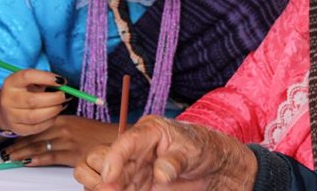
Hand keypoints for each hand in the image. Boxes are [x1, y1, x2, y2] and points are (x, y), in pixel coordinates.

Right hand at [0, 68, 70, 143]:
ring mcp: (11, 116)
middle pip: (32, 100)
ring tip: (61, 105)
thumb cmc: (25, 91)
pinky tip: (55, 114)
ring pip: (35, 117)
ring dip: (53, 111)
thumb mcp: (30, 81)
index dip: (46, 77)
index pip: (27, 76)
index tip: (61, 80)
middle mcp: (8, 99)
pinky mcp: (17, 129)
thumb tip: (63, 84)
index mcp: (11, 82)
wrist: (6, 108)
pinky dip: (49, 121)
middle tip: (65, 96)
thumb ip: (45, 80)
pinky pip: (36, 128)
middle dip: (54, 98)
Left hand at [2, 115, 117, 166]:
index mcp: (63, 119)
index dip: (22, 133)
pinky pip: (51, 157)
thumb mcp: (77, 123)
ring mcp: (67, 142)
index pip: (37, 125)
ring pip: (39, 147)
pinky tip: (27, 162)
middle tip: (4, 152)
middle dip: (18, 145)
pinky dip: (37, 160)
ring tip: (10, 158)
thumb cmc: (95, 133)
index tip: (11, 138)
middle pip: (35, 137)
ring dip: (22, 153)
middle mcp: (63, 129)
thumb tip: (44, 130)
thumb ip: (60, 125)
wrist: (113, 139)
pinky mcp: (72, 155)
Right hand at [74, 115, 257, 190]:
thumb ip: (175, 161)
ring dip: (107, 189)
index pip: (124, 143)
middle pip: (104, 161)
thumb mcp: (192, 150)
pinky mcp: (137, 186)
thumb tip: (161, 174)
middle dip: (103, 178)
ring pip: (107, 180)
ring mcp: (134, 170)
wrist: (213, 166)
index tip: (110, 177)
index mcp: (147, 132)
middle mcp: (135, 150)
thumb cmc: (201, 148)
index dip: (114, 159)